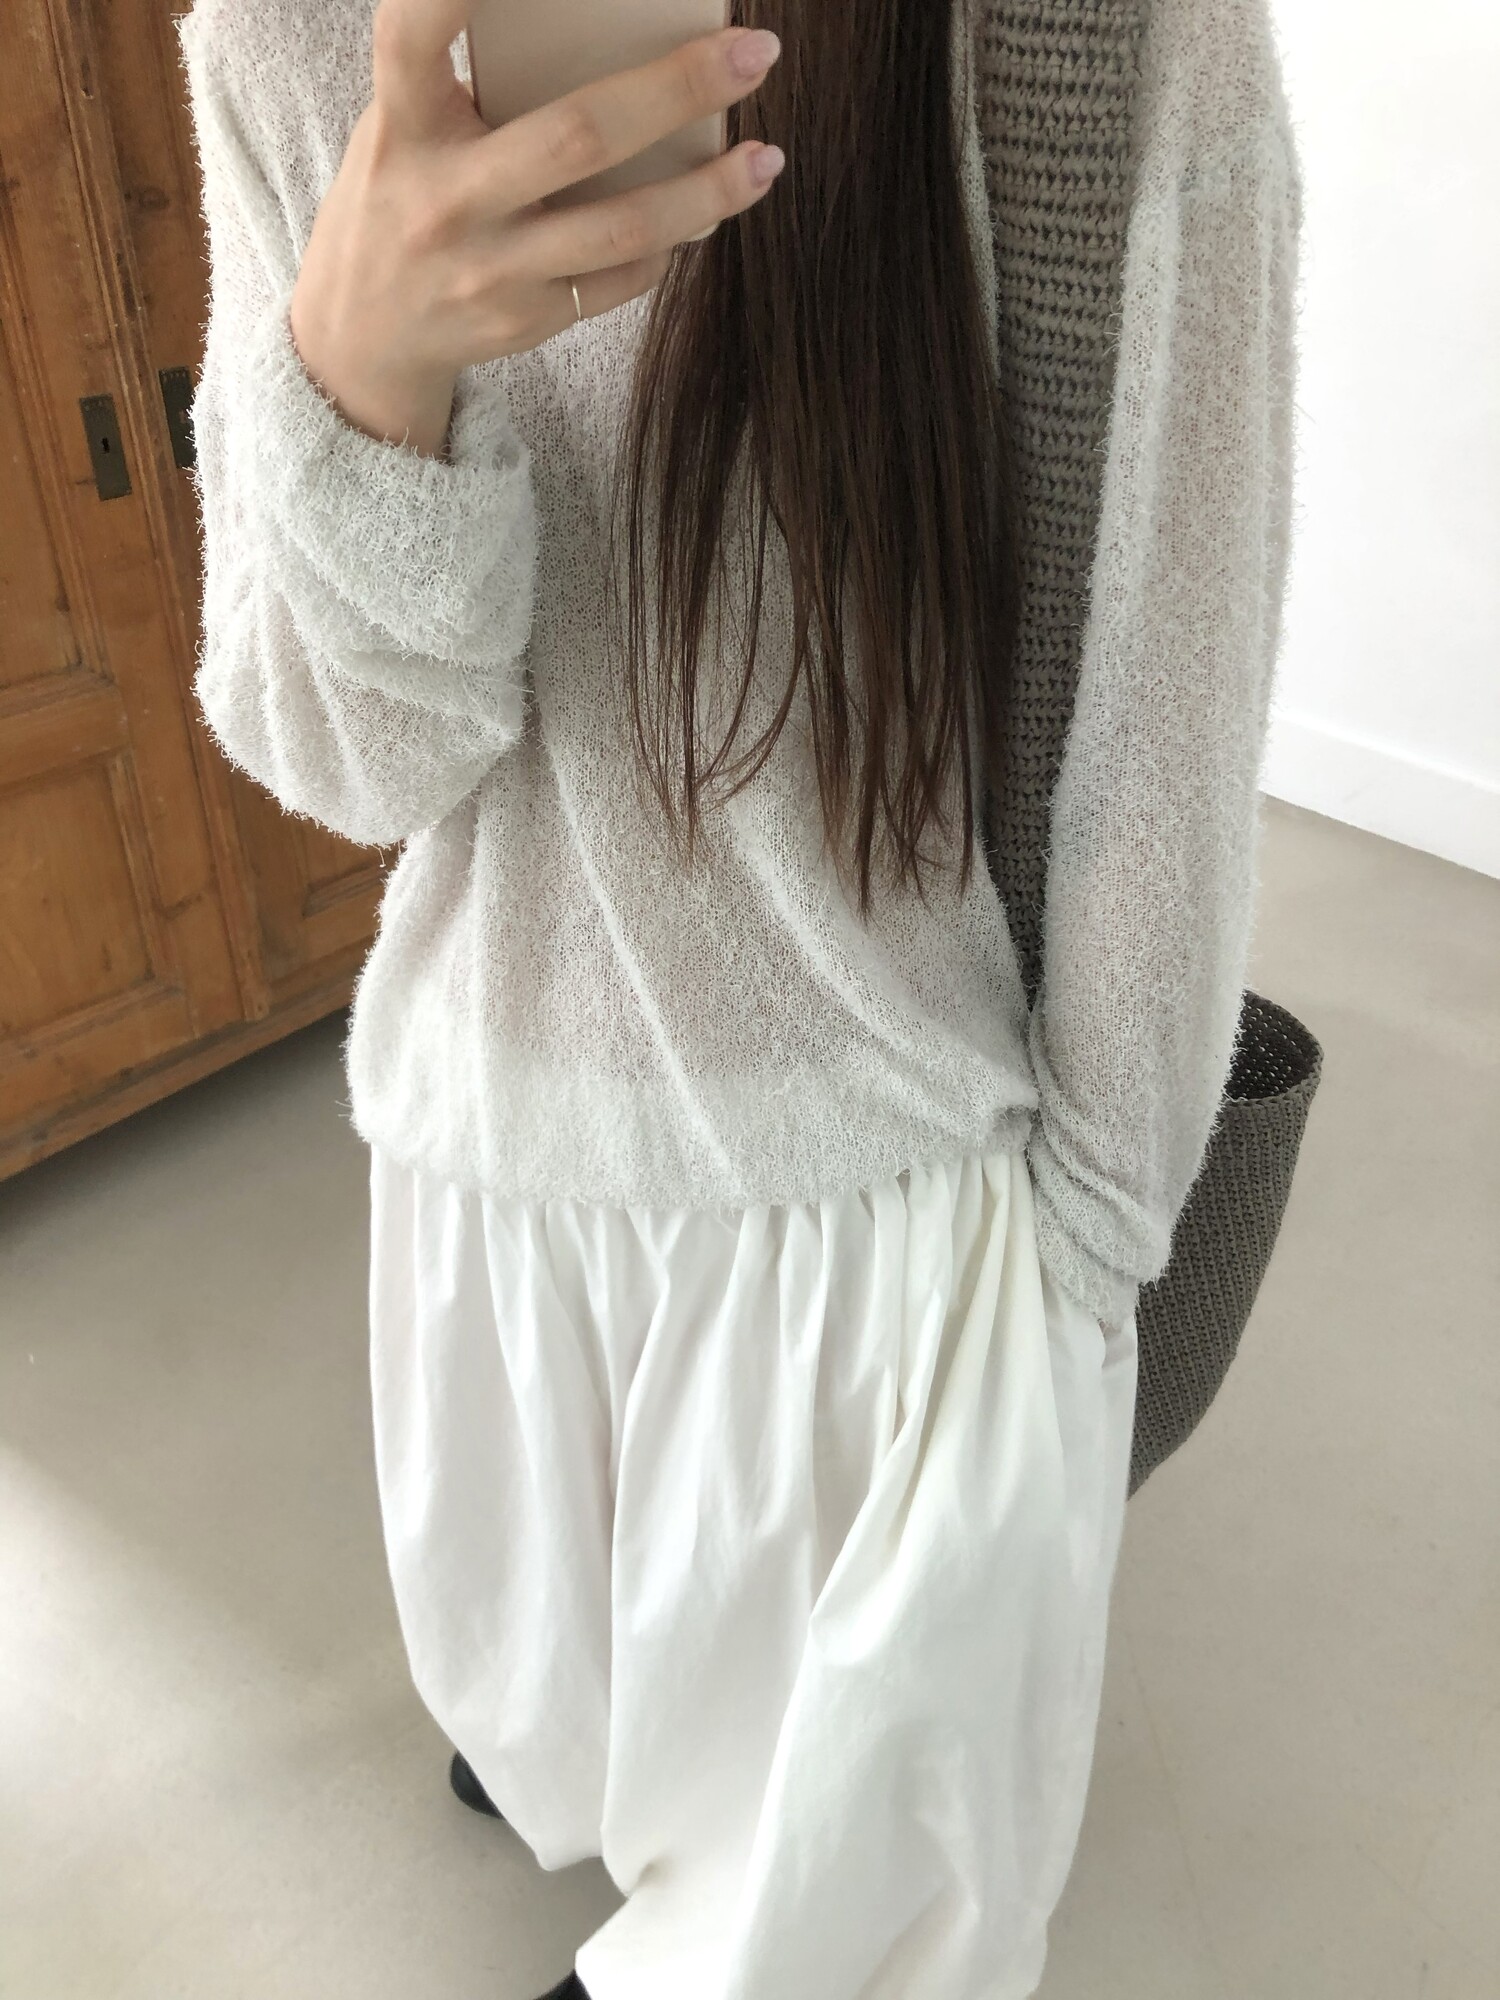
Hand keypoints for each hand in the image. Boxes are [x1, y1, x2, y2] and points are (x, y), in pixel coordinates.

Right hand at [288, 0, 785, 458]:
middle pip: (578, 135)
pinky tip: (703, 213)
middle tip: (754, 52)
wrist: (365, 337)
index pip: (415, 33)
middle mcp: (446, 199)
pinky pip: (620, 279)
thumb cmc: (403, 195)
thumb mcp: (407, 126)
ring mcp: (491, 270)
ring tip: (767, 159)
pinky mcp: (526, 322)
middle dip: (677, 89)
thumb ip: (474, 81)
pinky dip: (669, 242)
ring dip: (709, 193)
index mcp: (405, 125)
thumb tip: (609, 31)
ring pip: (623, 228)